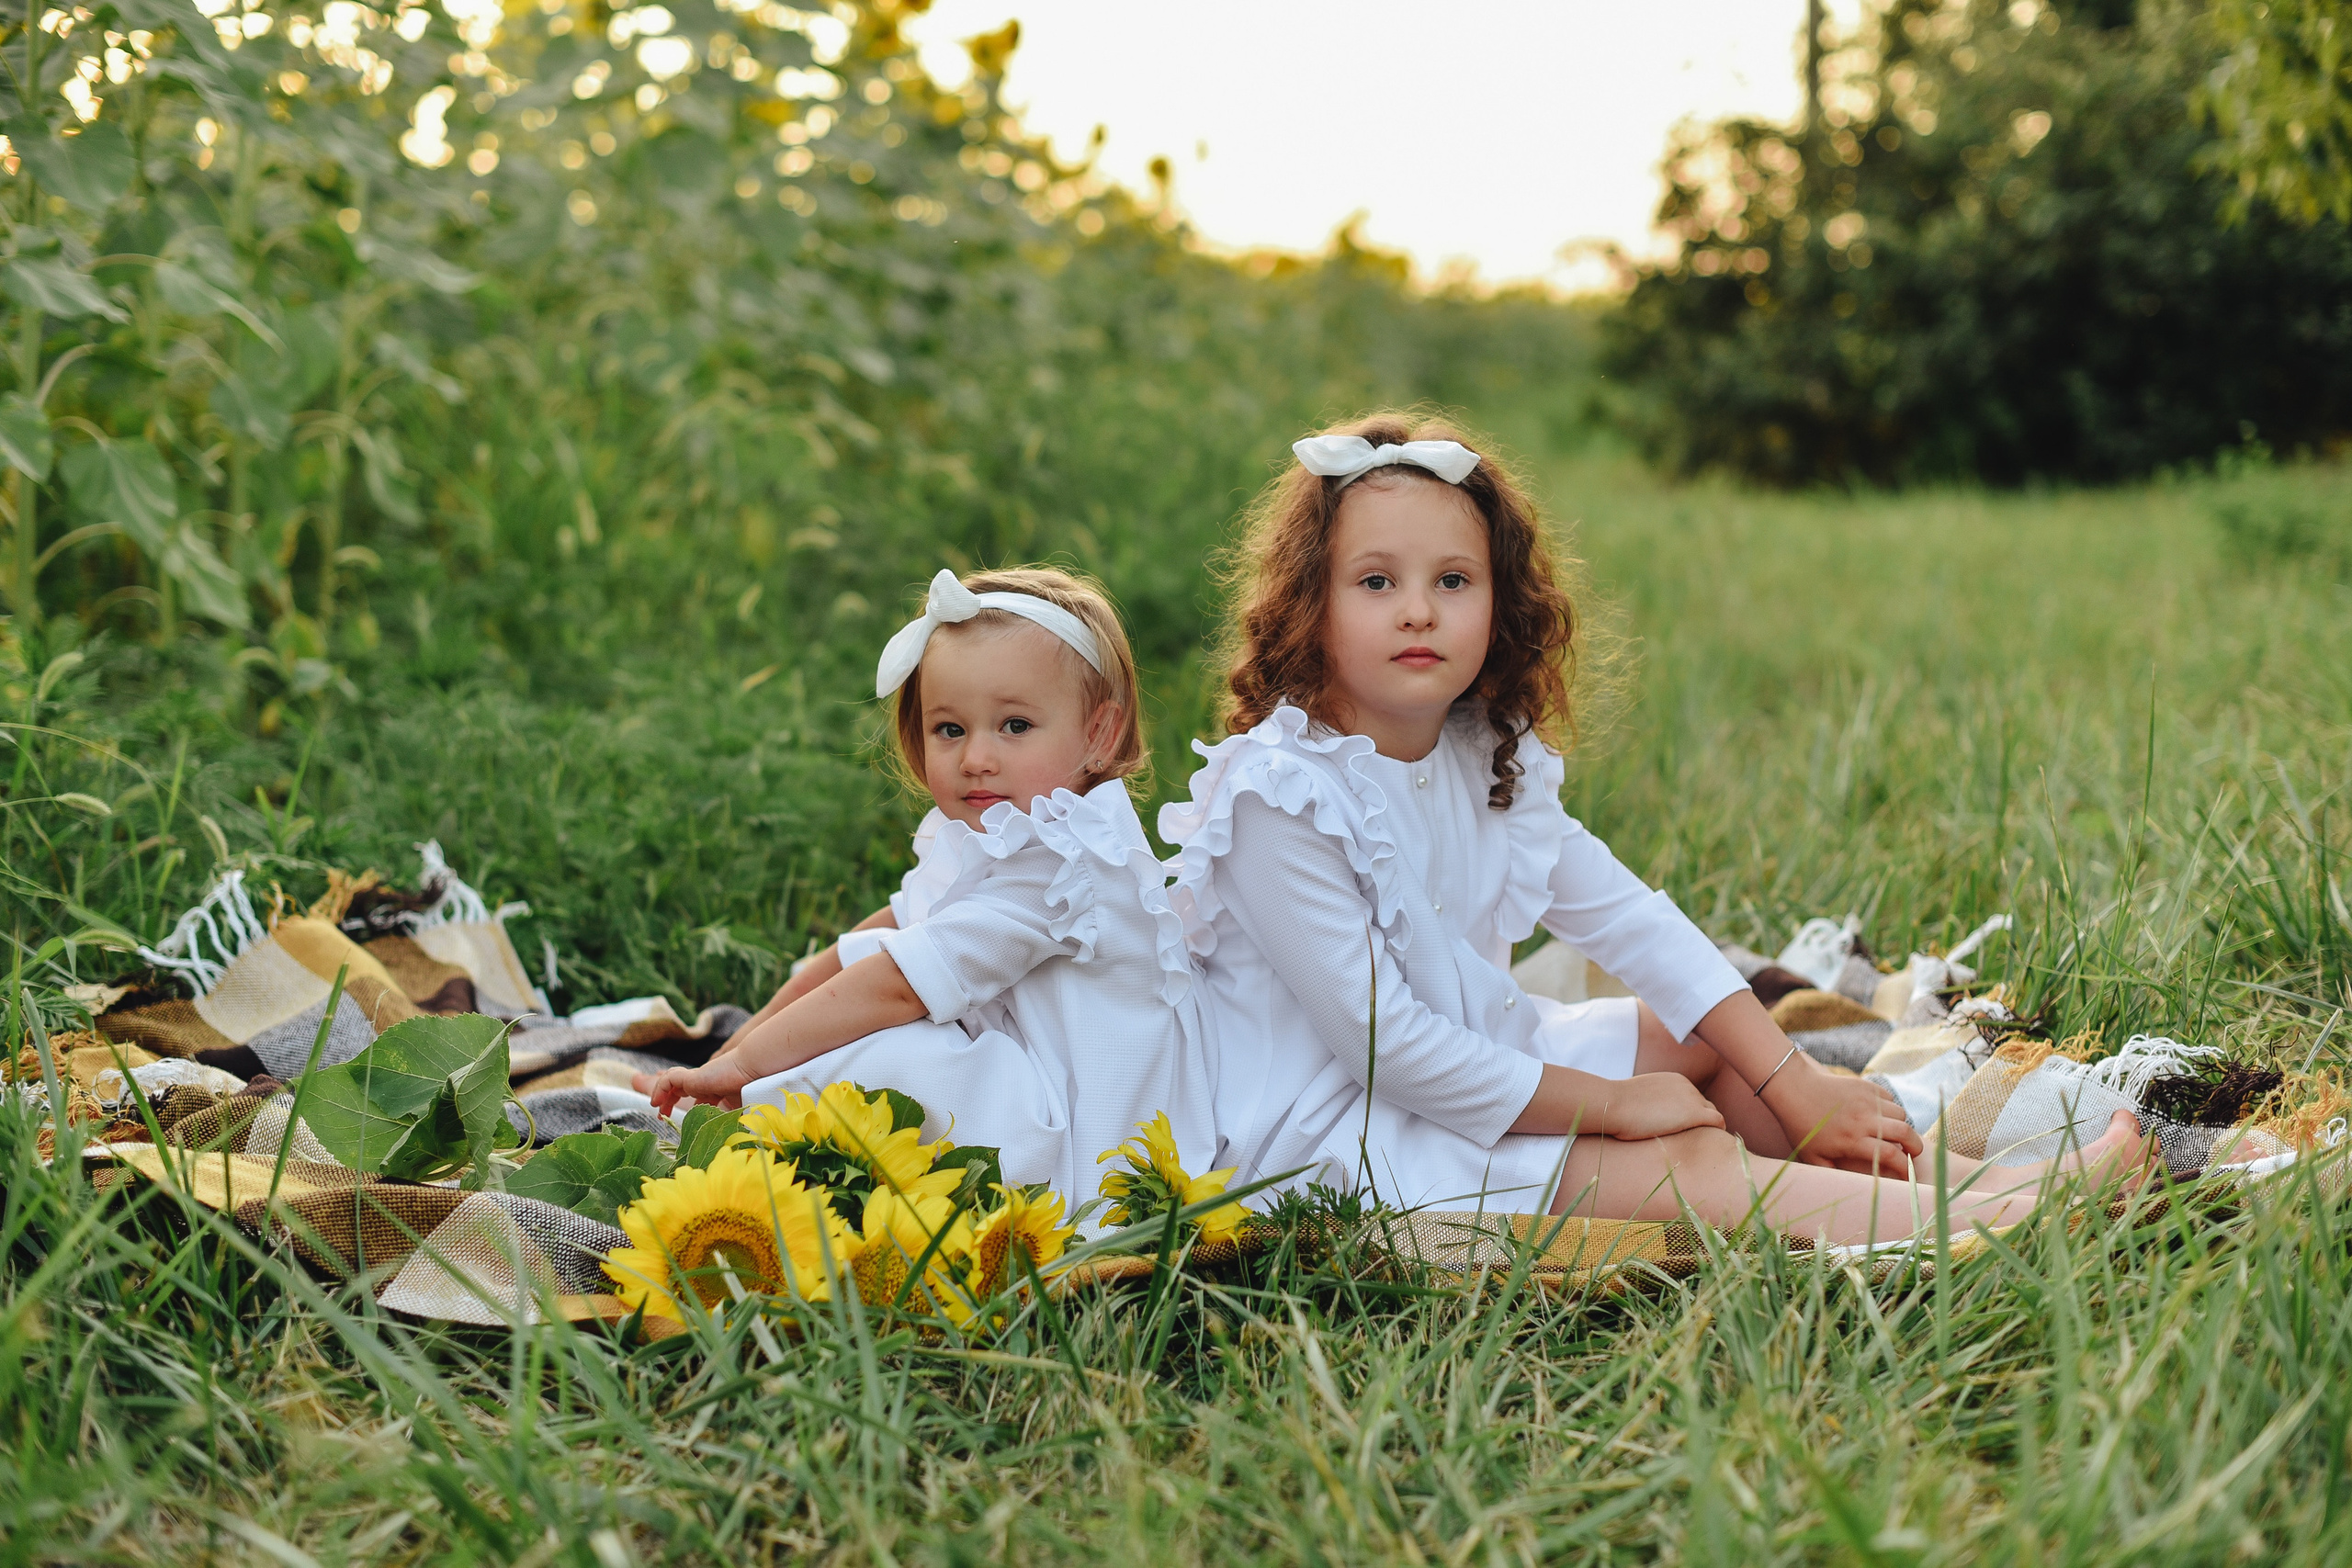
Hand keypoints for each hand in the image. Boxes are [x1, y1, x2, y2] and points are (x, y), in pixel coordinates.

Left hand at [636, 1058, 754, 1116]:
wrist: (757, 1073)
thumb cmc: (755, 1092)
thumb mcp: (742, 1112)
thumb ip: (735, 1122)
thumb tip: (735, 1140)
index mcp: (718, 1090)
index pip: (699, 1096)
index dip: (689, 1107)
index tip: (685, 1120)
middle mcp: (707, 1082)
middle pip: (682, 1087)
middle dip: (670, 1100)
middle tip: (662, 1114)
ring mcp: (700, 1078)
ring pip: (673, 1081)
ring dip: (662, 1094)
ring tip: (658, 1108)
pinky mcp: (693, 1076)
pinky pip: (670, 1079)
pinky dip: (660, 1088)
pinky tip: (658, 1102)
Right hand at [1600, 1073, 1729, 1139]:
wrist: (1613, 1104)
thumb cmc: (1615, 1105)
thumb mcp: (1635, 1098)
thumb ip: (1648, 1103)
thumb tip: (1641, 1116)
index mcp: (1674, 1080)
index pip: (1692, 1098)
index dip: (1690, 1114)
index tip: (1684, 1130)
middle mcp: (1687, 1086)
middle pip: (1704, 1105)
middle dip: (1701, 1120)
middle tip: (1695, 1140)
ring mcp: (1692, 1098)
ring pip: (1712, 1114)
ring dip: (1708, 1128)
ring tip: (1703, 1145)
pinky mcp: (1694, 1113)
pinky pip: (1718, 1121)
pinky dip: (1719, 1131)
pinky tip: (1711, 1145)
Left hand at [1763, 1059, 1922, 1173]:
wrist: (1793, 1088)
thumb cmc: (1800, 1126)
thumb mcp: (1812, 1157)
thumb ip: (1832, 1173)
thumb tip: (1850, 1189)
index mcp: (1852, 1140)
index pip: (1891, 1156)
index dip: (1906, 1169)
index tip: (1909, 1177)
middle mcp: (1863, 1119)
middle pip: (1906, 1132)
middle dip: (1916, 1146)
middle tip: (1912, 1154)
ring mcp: (1866, 1100)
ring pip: (1901, 1114)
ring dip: (1902, 1126)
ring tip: (1894, 1134)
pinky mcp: (1865, 1086)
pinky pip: (1889, 1099)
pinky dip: (1890, 1109)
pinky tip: (1880, 1115)